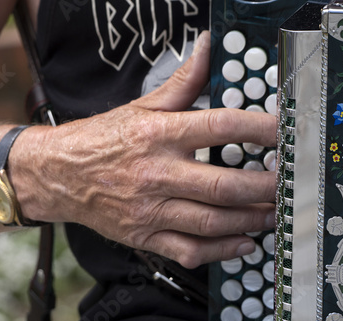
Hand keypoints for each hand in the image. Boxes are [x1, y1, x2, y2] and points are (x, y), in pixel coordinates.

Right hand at [13, 31, 275, 268]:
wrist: (58, 174)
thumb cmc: (99, 140)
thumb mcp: (140, 107)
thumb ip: (181, 83)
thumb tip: (206, 49)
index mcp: (157, 135)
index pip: (221, 127)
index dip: (260, 129)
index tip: (281, 134)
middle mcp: (155, 173)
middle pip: (224, 184)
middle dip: (265, 187)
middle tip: (283, 183)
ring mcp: (149, 209)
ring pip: (212, 221)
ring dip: (250, 220)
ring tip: (271, 213)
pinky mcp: (143, 235)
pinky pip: (189, 250)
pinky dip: (221, 250)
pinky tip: (242, 242)